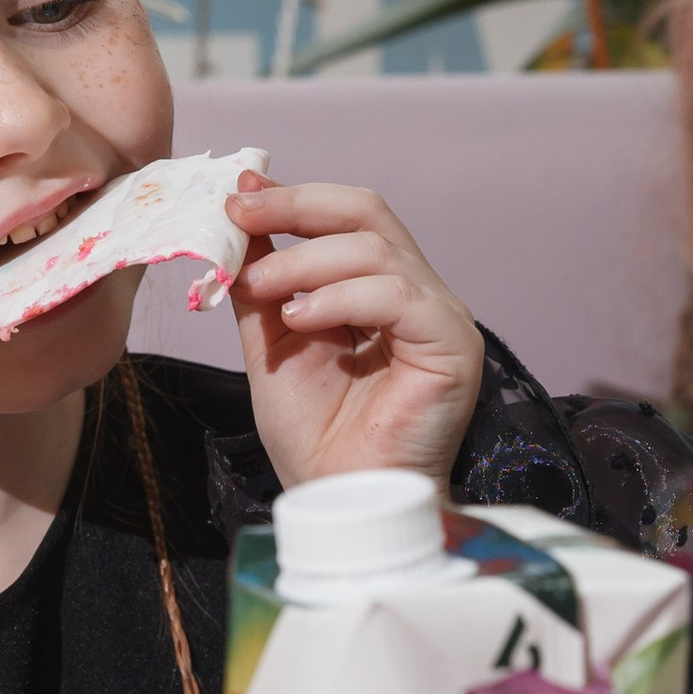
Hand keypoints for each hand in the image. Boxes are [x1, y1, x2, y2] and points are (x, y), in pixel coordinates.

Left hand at [229, 174, 484, 488]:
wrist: (339, 500)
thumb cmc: (315, 436)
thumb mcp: (274, 342)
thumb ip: (265, 285)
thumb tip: (240, 222)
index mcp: (380, 290)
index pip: (346, 219)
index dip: (294, 198)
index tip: (239, 193)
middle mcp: (417, 294)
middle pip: (367, 214)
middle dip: (297, 206)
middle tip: (242, 214)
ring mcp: (440, 317)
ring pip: (376, 249)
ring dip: (305, 261)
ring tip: (260, 288)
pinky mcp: (453, 344)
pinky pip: (397, 294)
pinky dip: (340, 297)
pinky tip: (301, 318)